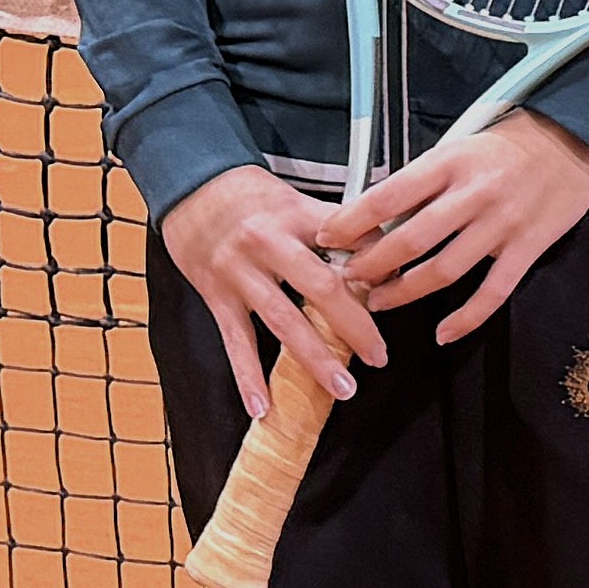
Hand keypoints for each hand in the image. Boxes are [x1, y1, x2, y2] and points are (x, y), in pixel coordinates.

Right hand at [161, 165, 388, 406]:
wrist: (189, 181)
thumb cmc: (247, 193)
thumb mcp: (295, 198)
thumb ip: (334, 227)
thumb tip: (379, 255)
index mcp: (296, 215)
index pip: (347, 242)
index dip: (375, 269)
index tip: (399, 293)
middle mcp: (269, 243)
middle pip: (321, 287)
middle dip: (355, 325)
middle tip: (379, 355)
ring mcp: (240, 272)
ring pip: (284, 321)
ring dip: (315, 359)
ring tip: (342, 388)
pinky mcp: (216, 295)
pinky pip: (236, 341)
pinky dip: (248, 377)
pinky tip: (262, 405)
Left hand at [322, 114, 588, 343]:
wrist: (572, 139)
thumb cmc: (509, 143)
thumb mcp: (458, 147)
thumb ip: (424, 181)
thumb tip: (377, 216)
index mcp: (448, 163)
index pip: (387, 197)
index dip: (351, 222)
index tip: (327, 239)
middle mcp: (472, 195)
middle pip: (409, 241)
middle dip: (370, 266)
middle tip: (346, 279)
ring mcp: (501, 225)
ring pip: (443, 271)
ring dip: (404, 292)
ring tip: (379, 302)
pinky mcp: (527, 248)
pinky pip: (491, 293)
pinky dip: (465, 319)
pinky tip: (443, 334)